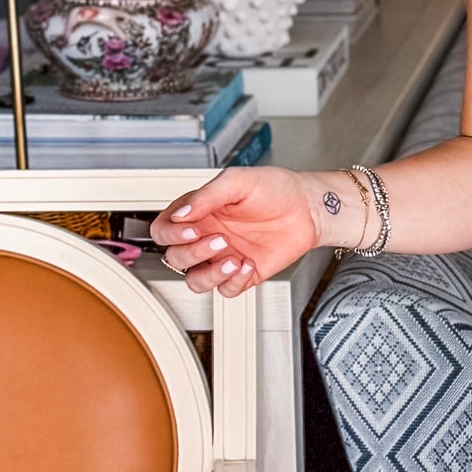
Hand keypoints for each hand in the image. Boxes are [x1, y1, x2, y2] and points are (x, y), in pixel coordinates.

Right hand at [149, 165, 332, 294]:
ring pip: (195, 281)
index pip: (163, 231)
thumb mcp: (237, 181)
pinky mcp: (243, 274)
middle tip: (219, 238)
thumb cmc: (276, 189)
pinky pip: (226, 290)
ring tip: (232, 257)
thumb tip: (180, 214)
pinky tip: (248, 263)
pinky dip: (234, 281)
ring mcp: (223, 257)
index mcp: (198, 213)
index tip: (191, 227)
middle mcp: (206, 237)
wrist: (308, 208)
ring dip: (209, 274)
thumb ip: (205, 196)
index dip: (171, 234)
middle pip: (176, 258)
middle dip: (194, 252)